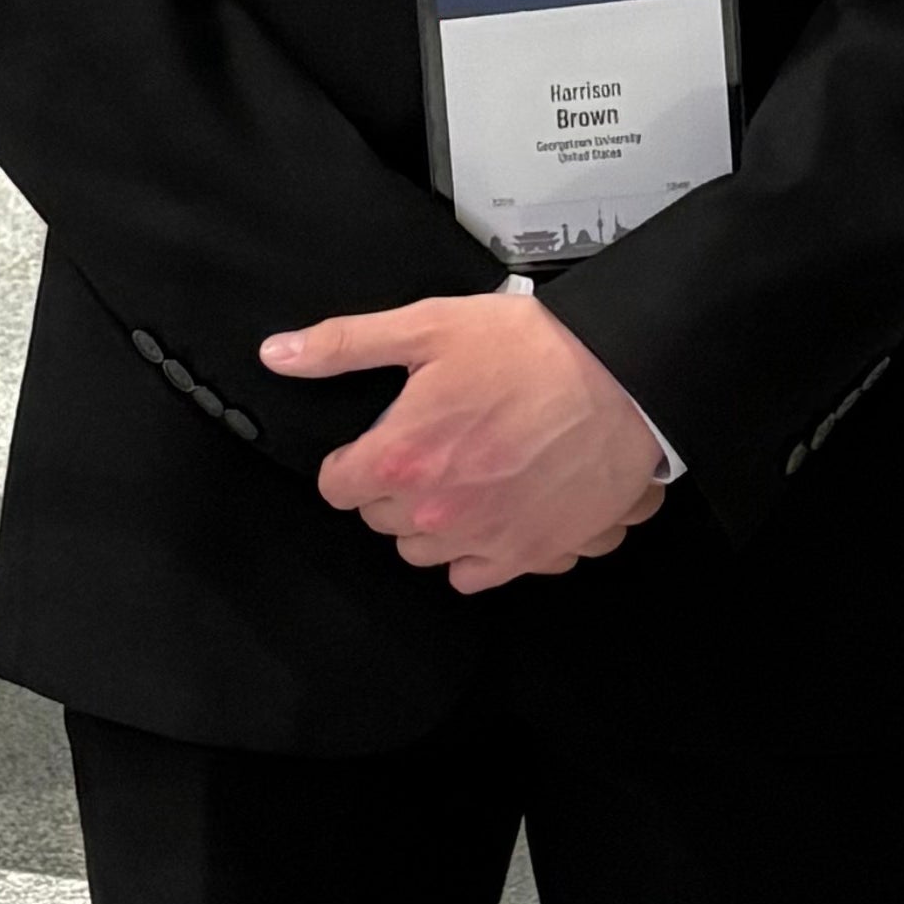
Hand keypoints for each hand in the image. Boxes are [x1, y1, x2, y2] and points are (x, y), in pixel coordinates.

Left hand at [266, 285, 668, 594]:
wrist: (624, 378)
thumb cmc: (533, 349)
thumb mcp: (430, 326)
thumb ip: (347, 344)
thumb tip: (279, 354)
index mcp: (400, 458)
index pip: (336, 486)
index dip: (352, 459)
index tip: (374, 442)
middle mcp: (435, 511)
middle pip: (380, 521)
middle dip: (393, 487)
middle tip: (431, 445)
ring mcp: (483, 538)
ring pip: (423, 552)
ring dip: (432, 521)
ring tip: (465, 474)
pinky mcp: (529, 554)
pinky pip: (475, 576)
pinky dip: (478, 550)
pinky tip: (496, 509)